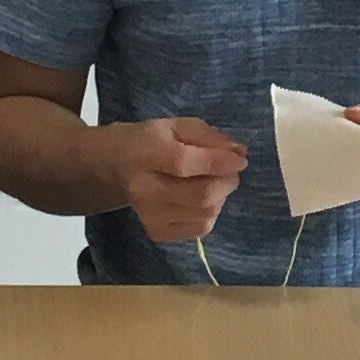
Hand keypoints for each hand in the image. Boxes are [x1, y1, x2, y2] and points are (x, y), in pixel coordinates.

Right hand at [104, 113, 246, 243]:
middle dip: (227, 182)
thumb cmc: (152, 141)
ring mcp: (149, 216)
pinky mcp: (157, 233)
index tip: (241, 160)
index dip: (219, 162)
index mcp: (145, 154)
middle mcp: (144, 190)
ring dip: (221, 197)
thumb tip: (239, 153)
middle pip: (200, 195)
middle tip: (232, 171)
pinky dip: (211, 213)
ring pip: (205, 214)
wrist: (118, 165)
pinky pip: (200, 228)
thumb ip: (209, 136)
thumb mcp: (177, 126)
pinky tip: (201, 200)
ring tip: (214, 182)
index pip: (184, 163)